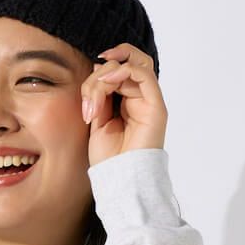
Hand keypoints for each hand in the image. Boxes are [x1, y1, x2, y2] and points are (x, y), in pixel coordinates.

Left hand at [80, 42, 167, 165]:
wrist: (119, 179)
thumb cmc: (108, 158)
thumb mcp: (96, 120)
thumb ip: (99, 95)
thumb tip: (98, 68)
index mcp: (127, 102)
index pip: (119, 70)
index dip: (102, 69)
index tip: (88, 78)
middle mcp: (141, 99)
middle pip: (126, 64)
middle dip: (101, 74)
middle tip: (88, 95)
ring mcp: (149, 102)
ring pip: (134, 65)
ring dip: (109, 73)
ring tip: (96, 93)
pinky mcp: (156, 107)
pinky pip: (144, 74)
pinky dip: (125, 70)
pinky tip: (109, 81)